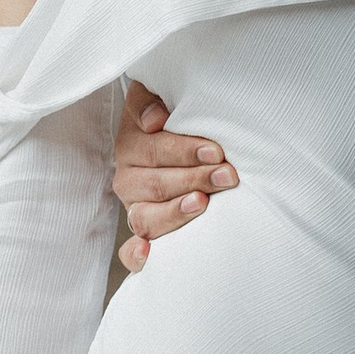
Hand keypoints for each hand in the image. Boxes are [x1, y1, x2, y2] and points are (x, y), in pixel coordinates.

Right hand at [112, 84, 236, 272]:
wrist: (173, 140)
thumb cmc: (175, 117)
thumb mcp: (159, 97)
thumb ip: (149, 100)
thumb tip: (155, 120)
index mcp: (131, 144)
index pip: (154, 151)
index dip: (184, 151)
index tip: (215, 152)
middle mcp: (127, 178)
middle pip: (156, 184)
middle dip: (195, 179)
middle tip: (227, 176)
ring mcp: (133, 207)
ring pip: (146, 217)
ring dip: (176, 212)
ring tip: (202, 204)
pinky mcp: (140, 234)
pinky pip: (129, 253)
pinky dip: (136, 256)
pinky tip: (149, 253)